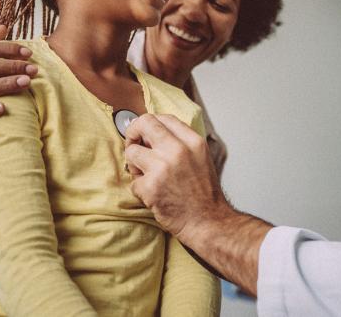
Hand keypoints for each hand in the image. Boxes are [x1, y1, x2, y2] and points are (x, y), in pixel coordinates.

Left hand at [125, 114, 271, 295]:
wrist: (208, 221)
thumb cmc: (203, 193)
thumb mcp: (201, 157)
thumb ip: (180, 142)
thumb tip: (152, 133)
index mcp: (193, 141)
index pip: (163, 117)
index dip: (150, 124)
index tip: (145, 133)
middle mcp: (179, 150)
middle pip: (144, 123)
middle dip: (133, 133)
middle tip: (134, 145)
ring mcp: (163, 167)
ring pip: (132, 152)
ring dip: (135, 165)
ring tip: (147, 176)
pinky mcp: (150, 187)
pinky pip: (133, 181)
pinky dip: (140, 190)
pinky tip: (154, 195)